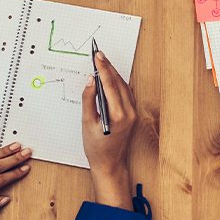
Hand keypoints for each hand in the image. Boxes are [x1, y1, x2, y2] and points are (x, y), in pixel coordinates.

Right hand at [82, 50, 135, 208]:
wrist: (109, 163)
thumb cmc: (96, 147)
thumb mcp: (87, 122)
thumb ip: (88, 99)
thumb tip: (90, 80)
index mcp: (118, 115)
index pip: (111, 85)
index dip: (103, 69)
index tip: (97, 56)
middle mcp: (129, 113)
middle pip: (119, 83)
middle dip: (108, 67)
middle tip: (98, 55)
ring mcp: (133, 113)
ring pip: (124, 86)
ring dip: (113, 74)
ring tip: (102, 63)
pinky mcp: (132, 114)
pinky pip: (126, 93)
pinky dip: (118, 83)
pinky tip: (109, 78)